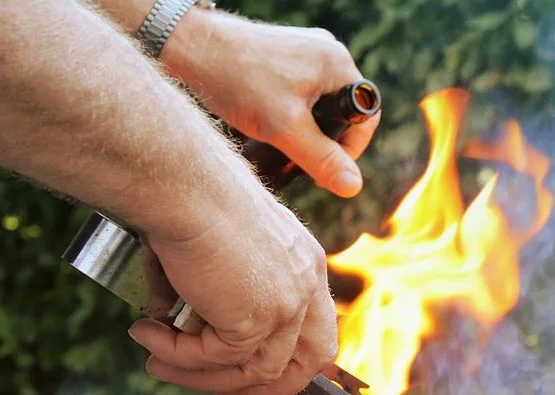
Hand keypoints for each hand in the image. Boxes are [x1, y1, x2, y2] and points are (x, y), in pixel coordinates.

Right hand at [126, 182, 338, 394]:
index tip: (250, 374)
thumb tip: (184, 329)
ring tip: (155, 361)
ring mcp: (286, 304)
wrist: (182, 180)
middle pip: (306, 362)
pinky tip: (146, 335)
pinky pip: (215, 359)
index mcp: (305, 262)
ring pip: (253, 370)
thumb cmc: (191, 195)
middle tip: (218, 394)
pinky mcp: (256, 319)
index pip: (316, 329)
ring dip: (200, 375)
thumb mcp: (221, 243)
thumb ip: (221, 286)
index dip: (290, 360)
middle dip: (263, 389)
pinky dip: (177, 355)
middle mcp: (306, 283)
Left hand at [163, 11, 379, 197]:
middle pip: (342, 111)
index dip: (349, 150)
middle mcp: (326, 53)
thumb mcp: (284, 128)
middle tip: (298, 160)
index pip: (365, 116)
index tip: (325, 170)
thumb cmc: (237, 80)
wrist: (189, 48)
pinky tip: (266, 123)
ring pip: (319, 104)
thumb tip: (353, 187)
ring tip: (279, 141)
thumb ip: (322, 158)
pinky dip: (289, 113)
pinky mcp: (283, 57)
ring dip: (305, 129)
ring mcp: (304, 52)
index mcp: (337, 63)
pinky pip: (301, 93)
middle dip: (324, 140)